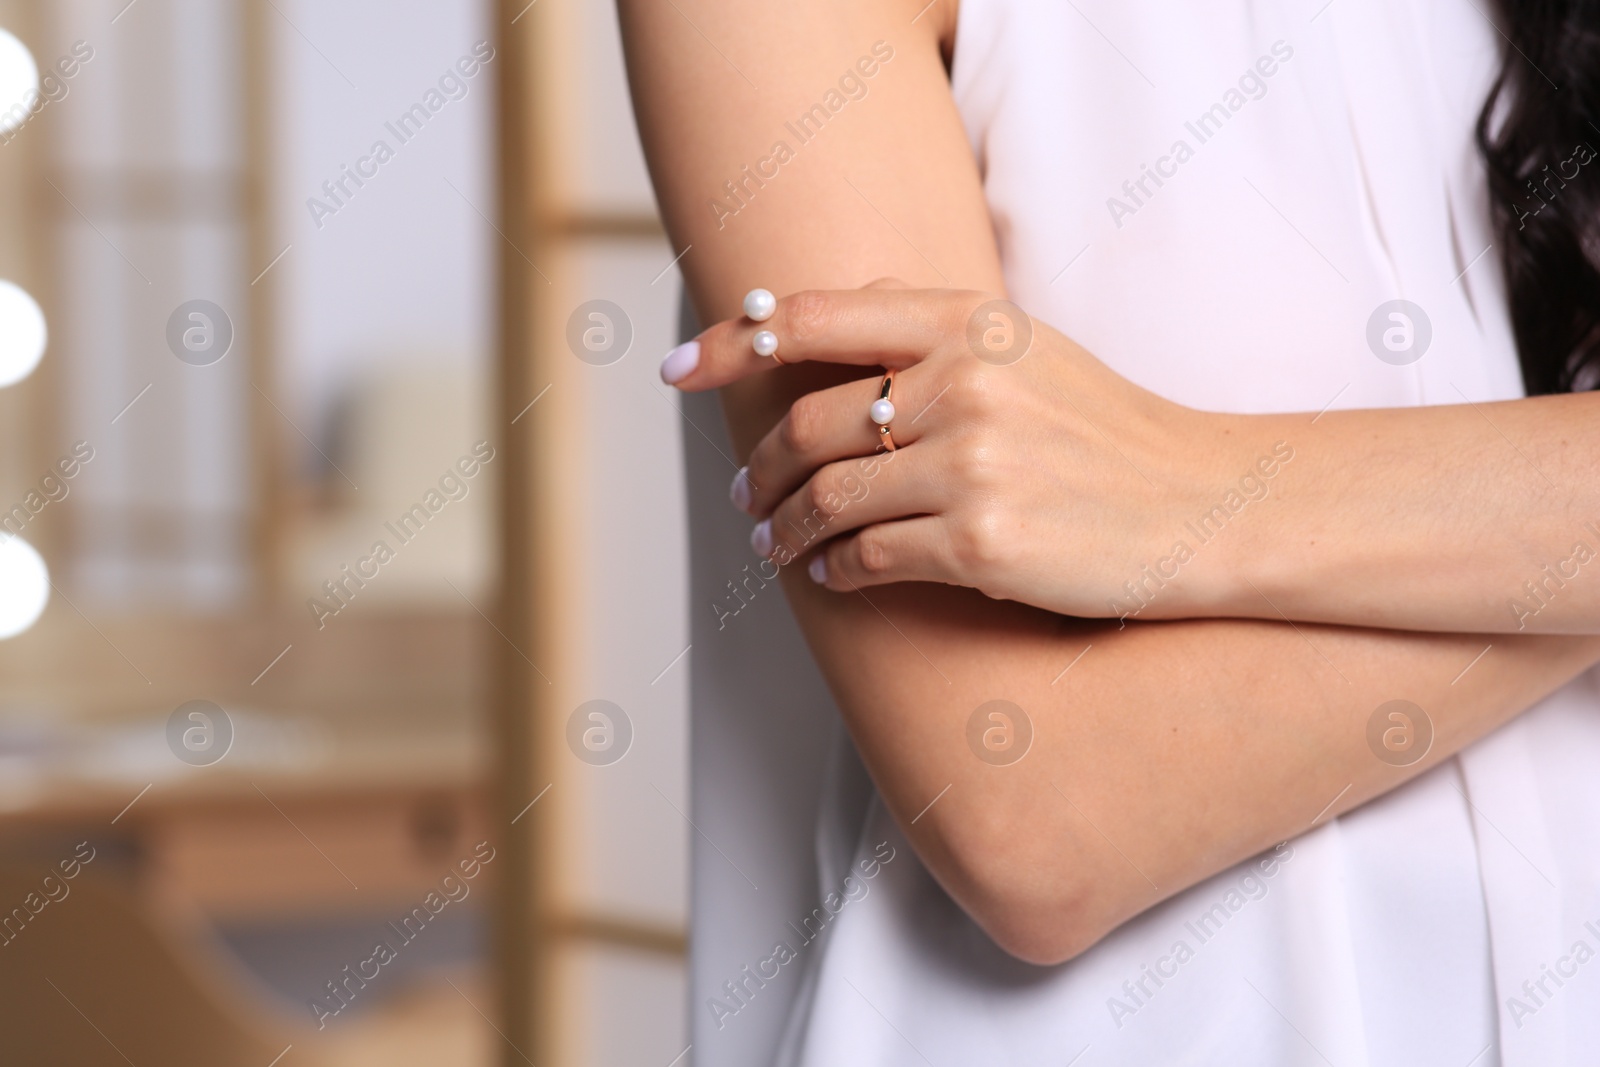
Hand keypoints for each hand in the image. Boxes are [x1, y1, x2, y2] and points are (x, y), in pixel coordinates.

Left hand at [663, 282, 1254, 620]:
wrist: (1202, 507)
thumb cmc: (1109, 432)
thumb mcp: (1030, 351)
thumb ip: (933, 333)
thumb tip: (826, 322)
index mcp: (970, 325)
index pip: (816, 317)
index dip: (734, 341)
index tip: (679, 369)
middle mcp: (964, 386)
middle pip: (808, 425)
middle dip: (758, 470)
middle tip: (742, 497)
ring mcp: (971, 466)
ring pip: (826, 500)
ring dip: (783, 529)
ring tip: (771, 544)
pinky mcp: (979, 545)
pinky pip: (866, 559)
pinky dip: (833, 571)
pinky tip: (830, 576)